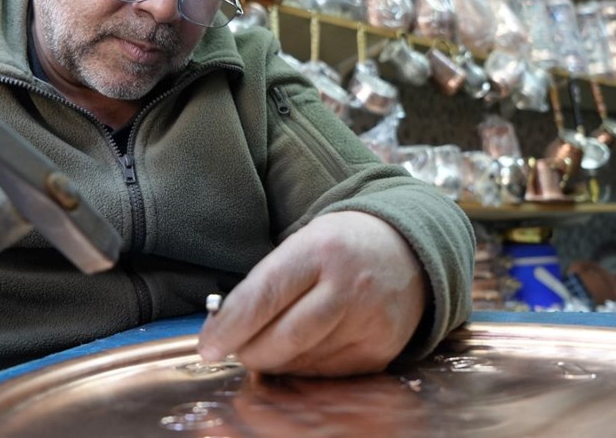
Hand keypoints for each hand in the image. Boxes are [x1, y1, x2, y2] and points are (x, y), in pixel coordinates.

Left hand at [197, 211, 425, 375]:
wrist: (405, 250)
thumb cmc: (339, 247)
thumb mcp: (302, 243)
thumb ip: (267, 282)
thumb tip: (224, 330)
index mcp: (319, 249)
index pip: (265, 295)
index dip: (231, 327)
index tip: (209, 345)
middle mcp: (348, 285)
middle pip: (284, 337)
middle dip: (250, 351)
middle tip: (236, 350)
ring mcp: (369, 319)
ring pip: (304, 360)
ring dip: (277, 361)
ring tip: (270, 345)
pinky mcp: (381, 348)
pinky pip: (329, 372)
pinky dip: (305, 368)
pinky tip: (302, 350)